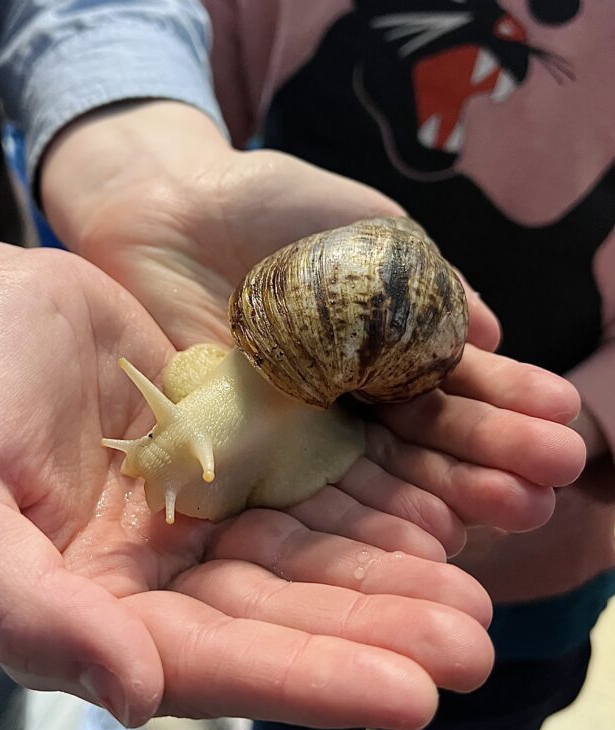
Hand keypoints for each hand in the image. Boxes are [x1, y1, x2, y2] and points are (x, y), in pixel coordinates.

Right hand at [0, 238, 499, 729]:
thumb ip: (18, 608)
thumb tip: (132, 693)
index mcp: (87, 611)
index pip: (205, 661)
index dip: (302, 678)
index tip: (408, 694)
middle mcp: (150, 577)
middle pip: (273, 616)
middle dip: (370, 635)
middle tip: (472, 646)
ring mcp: (191, 513)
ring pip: (300, 555)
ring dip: (384, 576)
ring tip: (472, 591)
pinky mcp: (223, 450)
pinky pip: (302, 482)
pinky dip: (363, 499)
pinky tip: (432, 507)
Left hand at [41, 102, 586, 534]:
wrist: (167, 201)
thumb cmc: (273, 205)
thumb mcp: (368, 227)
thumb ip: (426, 280)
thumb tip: (495, 336)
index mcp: (377, 352)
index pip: (449, 393)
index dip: (504, 410)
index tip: (562, 426)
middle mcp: (340, 403)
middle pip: (419, 445)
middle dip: (489, 462)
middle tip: (551, 485)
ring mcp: (289, 429)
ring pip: (369, 477)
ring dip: (440, 495)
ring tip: (510, 511)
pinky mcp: (233, 444)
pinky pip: (292, 487)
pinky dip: (351, 511)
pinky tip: (413, 529)